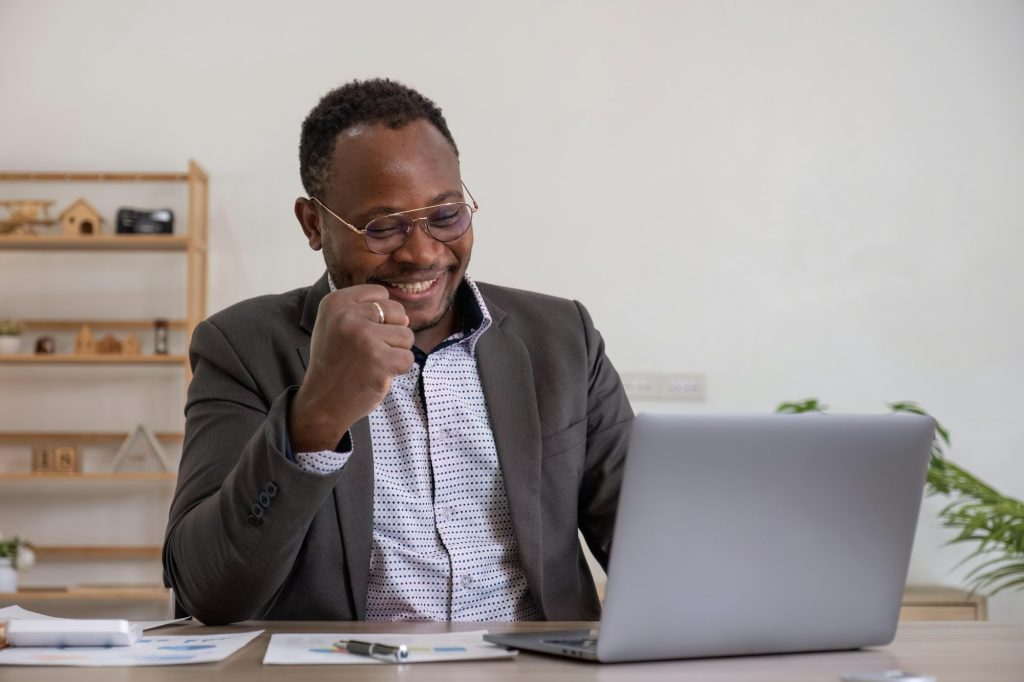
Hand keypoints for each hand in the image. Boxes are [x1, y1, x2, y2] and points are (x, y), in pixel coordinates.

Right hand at [289, 284, 413, 451]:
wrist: (322, 402)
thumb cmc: (334, 363)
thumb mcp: (336, 325)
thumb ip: (366, 312)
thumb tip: (406, 318)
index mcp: (335, 302)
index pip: (380, 293)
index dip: (379, 316)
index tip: (359, 334)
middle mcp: (348, 315)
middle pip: (397, 312)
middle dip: (390, 333)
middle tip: (367, 352)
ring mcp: (364, 337)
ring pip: (406, 335)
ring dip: (394, 352)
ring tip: (371, 363)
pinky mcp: (380, 360)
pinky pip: (408, 358)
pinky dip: (397, 370)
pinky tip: (376, 375)